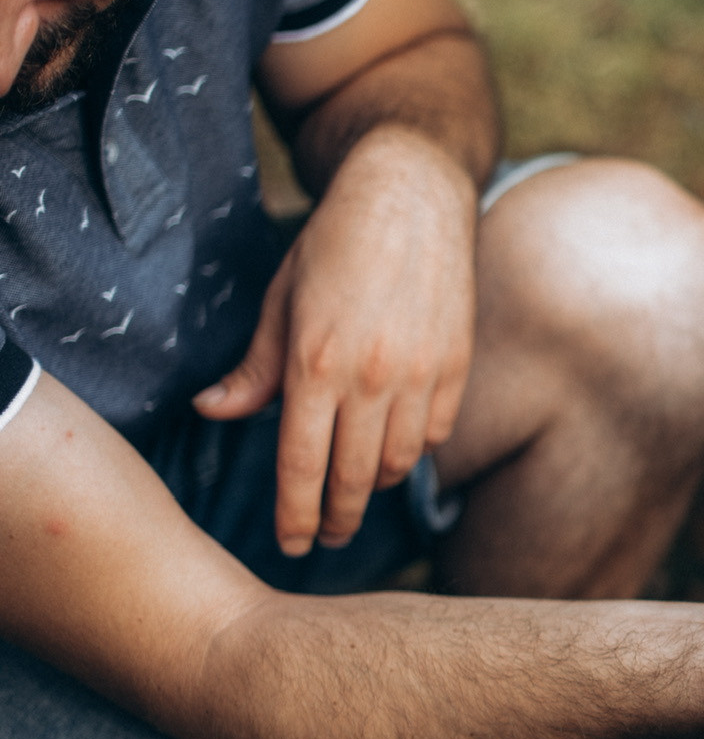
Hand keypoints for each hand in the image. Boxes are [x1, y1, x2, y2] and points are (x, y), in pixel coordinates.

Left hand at [194, 126, 478, 554]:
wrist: (411, 195)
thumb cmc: (335, 242)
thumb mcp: (280, 299)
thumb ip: (254, 368)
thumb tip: (213, 413)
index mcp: (315, 362)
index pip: (301, 464)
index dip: (296, 514)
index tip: (293, 543)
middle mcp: (372, 376)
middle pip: (354, 477)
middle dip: (338, 518)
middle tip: (327, 539)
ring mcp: (422, 373)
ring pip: (400, 461)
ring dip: (377, 486)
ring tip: (359, 492)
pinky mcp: (456, 363)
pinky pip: (437, 432)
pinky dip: (415, 450)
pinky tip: (397, 449)